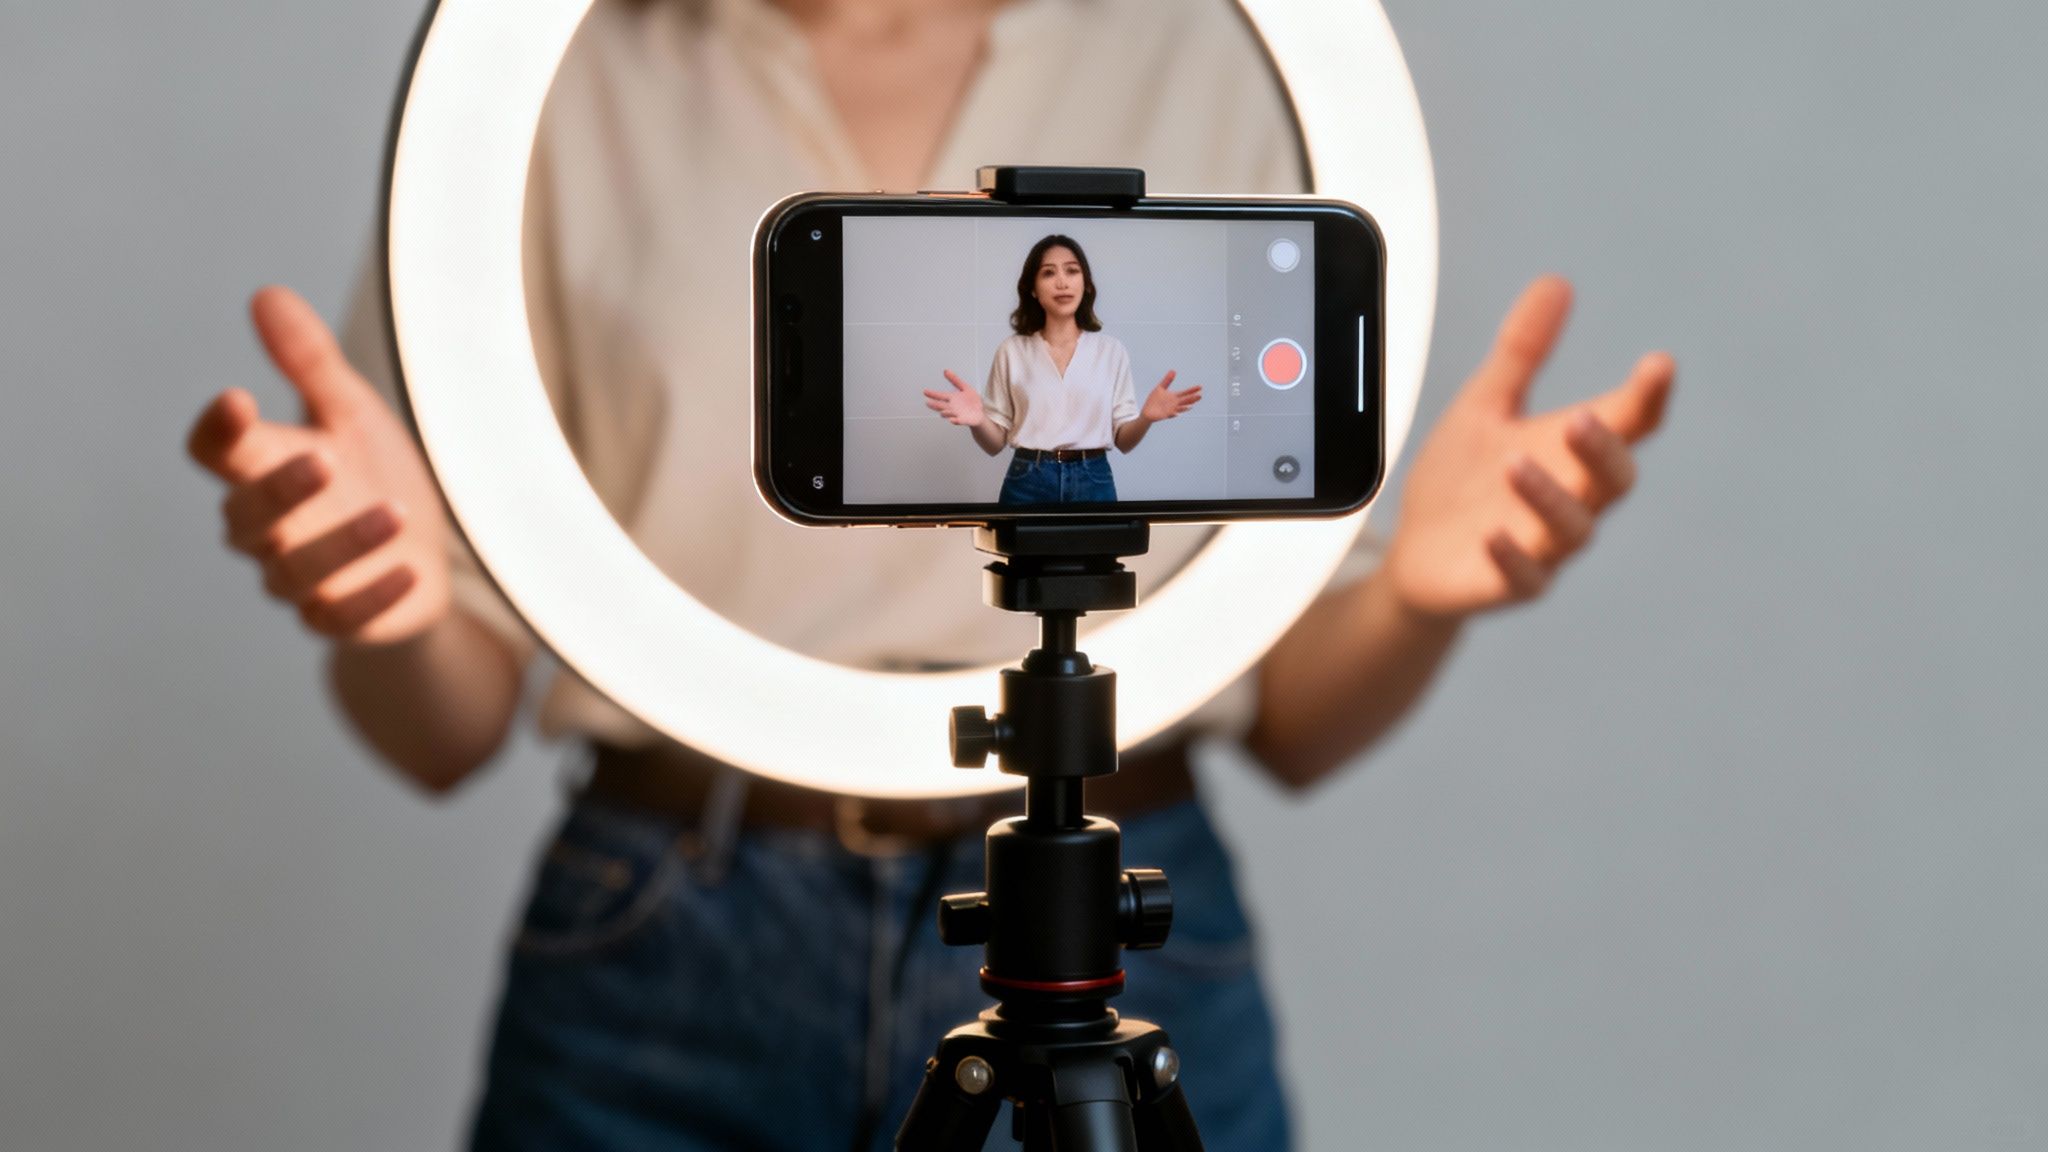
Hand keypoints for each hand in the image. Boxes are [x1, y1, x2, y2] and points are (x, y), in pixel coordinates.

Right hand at [186, 286, 451, 645]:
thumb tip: (266, 294)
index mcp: (261, 469)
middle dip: (281, 489)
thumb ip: (309, 361)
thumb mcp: (351, 410)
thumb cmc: (370, 472)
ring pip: (296, 570)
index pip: (214, 452)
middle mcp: (268, 530)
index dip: (217, 431)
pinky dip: (373, 597)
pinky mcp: (340, 618)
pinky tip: (411, 573)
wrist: (418, 551)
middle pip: (246, 515)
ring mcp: (300, 580)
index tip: (236, 399)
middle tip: (324, 457)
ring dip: (344, 543)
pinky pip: (344, 617)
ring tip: (393, 511)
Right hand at [923, 370, 985, 426]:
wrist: (981, 412)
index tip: (925, 391)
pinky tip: (952, 420)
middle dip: (935, 405)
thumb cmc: (973, 401)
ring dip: (945, 413)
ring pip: (948, 414)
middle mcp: (952, 407)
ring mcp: (957, 414)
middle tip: (928, 402)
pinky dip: (955, 421)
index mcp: (952, 398)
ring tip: (942, 412)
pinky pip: (958, 421)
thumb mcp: (965, 387)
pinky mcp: (963, 420)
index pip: (940, 396)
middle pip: (941, 406)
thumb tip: (946, 371)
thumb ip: (955, 380)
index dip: (933, 394)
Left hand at [1140, 370, 1201, 421]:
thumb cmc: (1154, 400)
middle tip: (1200, 396)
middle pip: (1185, 400)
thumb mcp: (1160, 388)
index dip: (1193, 390)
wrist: (1147, 411)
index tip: (1200, 387)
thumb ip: (1167, 380)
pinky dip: (1174, 414)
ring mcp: (1171, 409)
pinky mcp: (1165, 415)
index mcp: (1174, 396)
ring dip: (1186, 406)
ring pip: (1180, 407)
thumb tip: (1173, 370)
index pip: (1185, 393)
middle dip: (1192, 398)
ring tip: (1192, 405)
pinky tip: (1177, 414)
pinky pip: (1170, 414)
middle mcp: (1174, 403)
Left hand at [1383, 276, 1673, 619]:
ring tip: (1517, 463)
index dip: (1649, 397)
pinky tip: (1494, 534)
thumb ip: (1522, 352)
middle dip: (1603, 449)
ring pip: (1573, 528)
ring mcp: (1545, 545)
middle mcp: (1572, 498)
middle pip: (1614, 479)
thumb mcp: (1486, 405)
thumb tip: (1556, 282)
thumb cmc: (1464, 479)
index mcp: (1573, 452)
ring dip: (1550, 496)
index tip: (1659, 365)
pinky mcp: (1510, 584)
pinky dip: (1513, 556)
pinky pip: (1525, 577)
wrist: (1418, 552)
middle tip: (1584, 417)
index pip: (1631, 423)